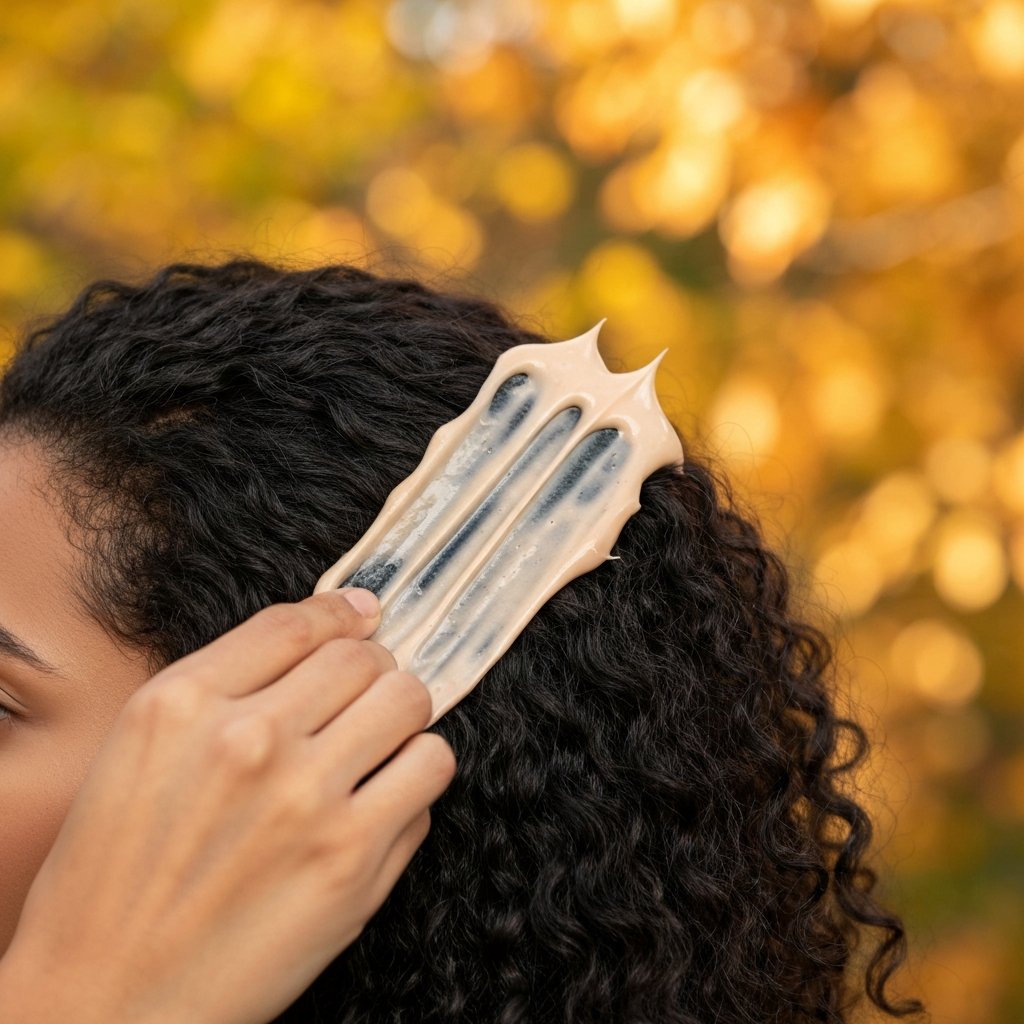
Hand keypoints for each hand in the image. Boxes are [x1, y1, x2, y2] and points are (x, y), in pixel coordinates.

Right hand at [0, 589, 455, 1023]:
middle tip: (364, 696)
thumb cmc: (116, 876)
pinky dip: (418, 773)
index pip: (297, 623)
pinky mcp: (352, 860)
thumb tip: (333, 624)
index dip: (340, 614)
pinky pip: (430, 770)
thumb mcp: (139, 749)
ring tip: (381, 740)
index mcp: (181, 704)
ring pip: (408, 701)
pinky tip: (386, 794)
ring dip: (402, 715)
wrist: (107, 1000)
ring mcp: (305, 798)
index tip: (361, 617)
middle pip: (361, 656)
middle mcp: (246, 739)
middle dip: (372, 668)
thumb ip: (225, 683)